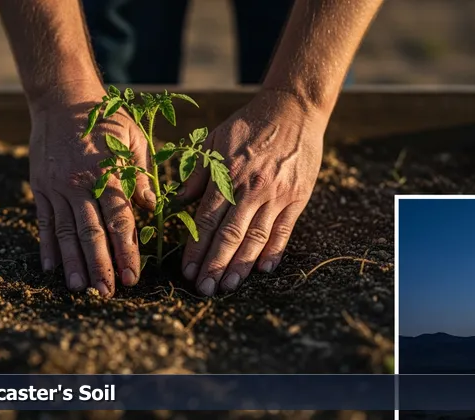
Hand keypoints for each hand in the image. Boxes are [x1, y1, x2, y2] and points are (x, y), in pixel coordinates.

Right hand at [28, 84, 155, 297]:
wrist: (62, 98)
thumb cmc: (106, 118)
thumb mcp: (133, 139)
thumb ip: (142, 175)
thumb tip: (153, 208)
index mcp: (107, 173)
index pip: (119, 221)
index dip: (126, 251)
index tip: (133, 277)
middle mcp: (79, 183)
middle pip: (91, 233)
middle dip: (101, 266)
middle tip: (108, 293)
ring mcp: (56, 187)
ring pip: (66, 232)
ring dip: (73, 263)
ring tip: (79, 288)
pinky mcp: (41, 187)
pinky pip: (44, 222)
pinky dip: (48, 246)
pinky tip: (51, 267)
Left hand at [177, 90, 326, 295]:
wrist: (293, 109)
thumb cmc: (248, 125)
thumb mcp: (214, 141)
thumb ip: (197, 175)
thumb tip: (176, 202)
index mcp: (227, 177)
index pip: (207, 221)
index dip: (196, 249)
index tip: (187, 270)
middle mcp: (251, 190)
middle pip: (229, 236)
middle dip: (215, 266)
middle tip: (204, 289)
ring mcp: (276, 195)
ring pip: (256, 239)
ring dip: (241, 266)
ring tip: (229, 286)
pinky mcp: (297, 198)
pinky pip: (284, 231)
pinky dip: (274, 252)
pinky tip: (263, 269)